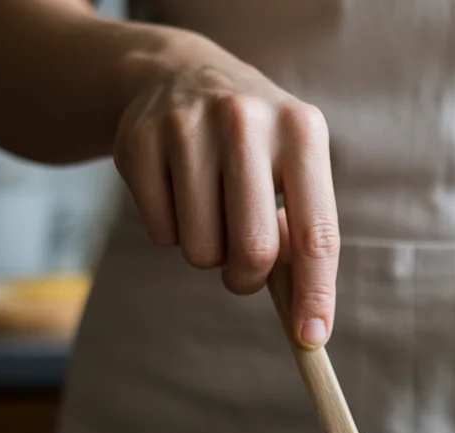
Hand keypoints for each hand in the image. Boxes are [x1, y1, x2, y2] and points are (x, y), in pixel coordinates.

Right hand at [113, 36, 338, 346]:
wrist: (176, 73)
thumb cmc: (253, 145)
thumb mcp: (292, 168)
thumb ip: (303, 234)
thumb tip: (308, 319)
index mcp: (301, 131)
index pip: (316, 234)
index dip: (315, 293)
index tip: (311, 337)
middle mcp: (246, 120)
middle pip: (254, 250)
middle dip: (248, 278)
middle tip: (242, 265)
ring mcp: (187, 126)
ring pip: (201, 250)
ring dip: (208, 254)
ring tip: (210, 212)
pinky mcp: (138, 141)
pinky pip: (161, 234)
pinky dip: (172, 233)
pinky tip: (177, 192)